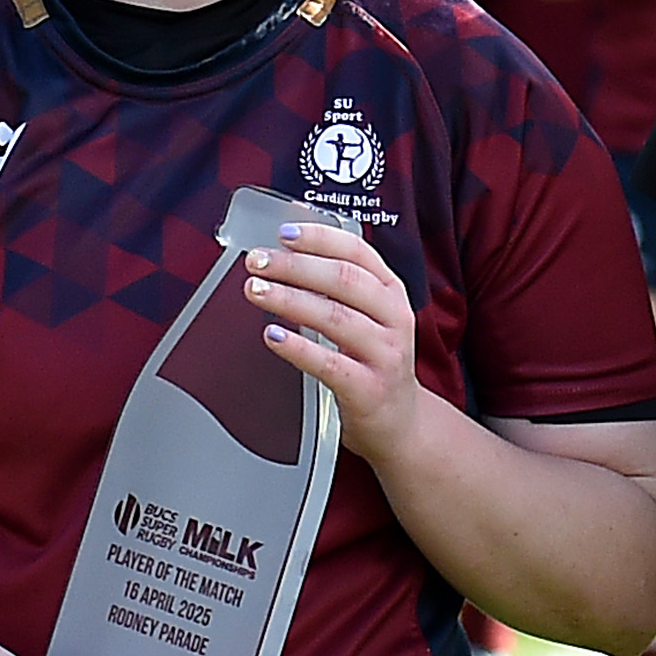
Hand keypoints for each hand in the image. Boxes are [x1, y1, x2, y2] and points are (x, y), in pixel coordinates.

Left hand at [239, 221, 422, 469]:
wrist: (399, 422)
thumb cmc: (373, 362)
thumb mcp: (371, 316)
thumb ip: (341, 286)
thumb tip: (287, 253)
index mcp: (392, 292)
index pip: (357, 252)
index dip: (319, 238)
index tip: (283, 233)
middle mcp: (394, 318)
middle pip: (344, 280)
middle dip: (295, 266)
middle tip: (257, 261)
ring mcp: (385, 354)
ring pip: (335, 317)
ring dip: (290, 299)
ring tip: (255, 290)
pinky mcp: (369, 389)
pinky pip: (330, 364)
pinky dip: (298, 347)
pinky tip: (272, 336)